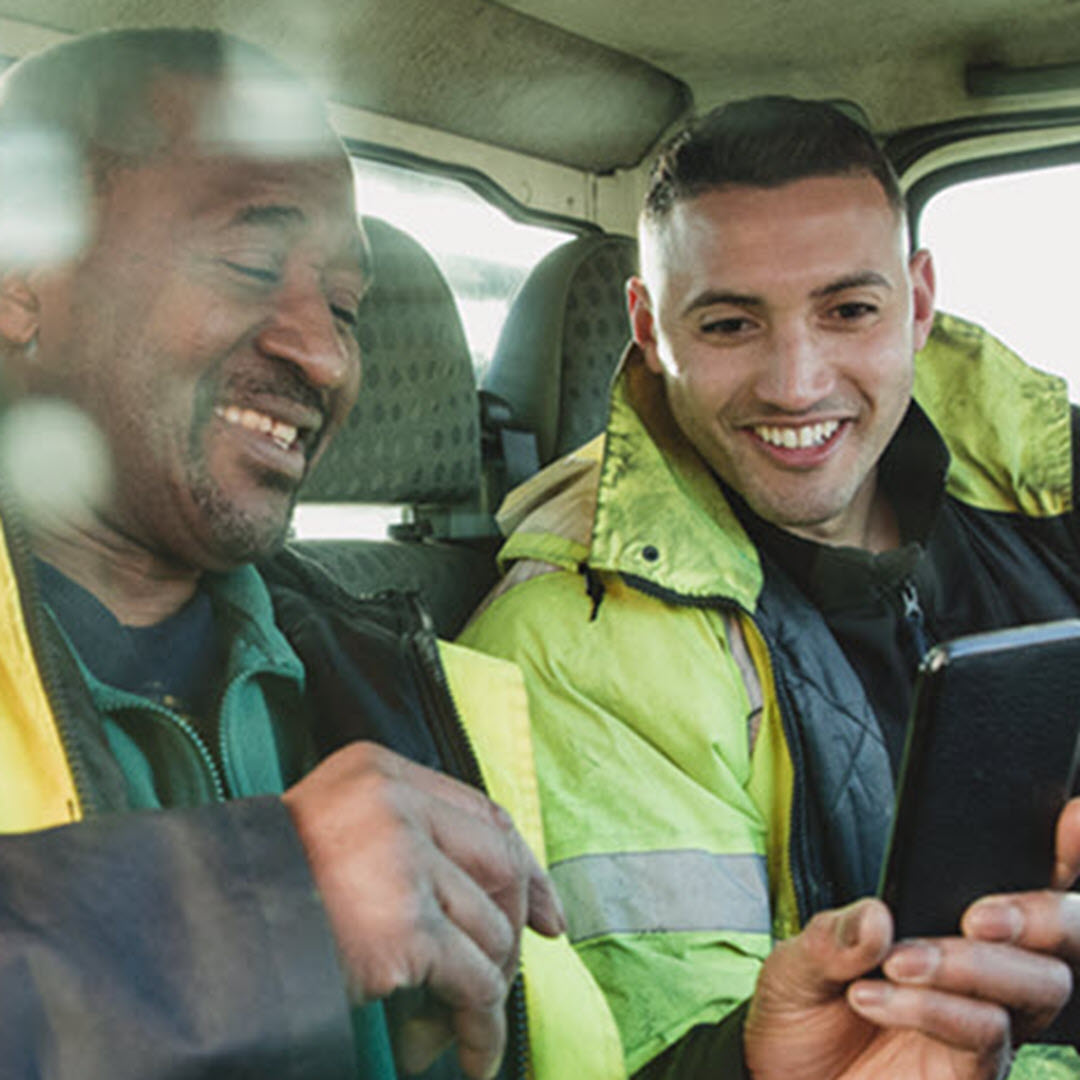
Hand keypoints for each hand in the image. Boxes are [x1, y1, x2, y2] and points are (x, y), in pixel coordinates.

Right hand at [282, 741, 565, 1079]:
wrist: (199, 929)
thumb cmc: (267, 889)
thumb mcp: (336, 829)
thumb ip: (405, 835)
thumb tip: (498, 887)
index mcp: (381, 771)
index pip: (486, 815)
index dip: (525, 868)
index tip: (547, 913)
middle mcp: (397, 804)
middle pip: (501, 865)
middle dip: (516, 927)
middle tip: (507, 974)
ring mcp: (402, 861)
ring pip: (491, 929)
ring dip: (484, 986)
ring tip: (453, 1020)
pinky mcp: (404, 925)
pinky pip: (474, 981)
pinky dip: (481, 1025)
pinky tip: (470, 1053)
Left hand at [744, 797, 1079, 1079]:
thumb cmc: (802, 1011)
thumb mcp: (797, 959)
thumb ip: (831, 933)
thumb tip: (879, 916)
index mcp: (949, 923)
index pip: (1023, 880)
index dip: (1066, 849)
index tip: (1073, 816)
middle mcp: (985, 974)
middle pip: (1062, 941)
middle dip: (1041, 915)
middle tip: (981, 916)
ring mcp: (986, 1026)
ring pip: (1034, 987)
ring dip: (970, 966)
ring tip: (900, 961)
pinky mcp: (972, 1073)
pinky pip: (983, 1035)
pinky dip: (931, 1008)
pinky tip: (873, 995)